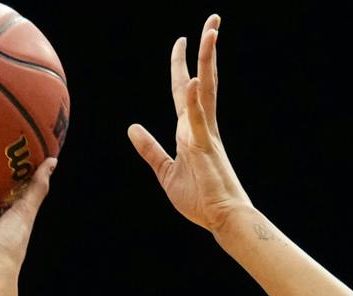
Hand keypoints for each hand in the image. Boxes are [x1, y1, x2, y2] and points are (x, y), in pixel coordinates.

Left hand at [128, 15, 253, 232]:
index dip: (182, 65)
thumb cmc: (199, 198)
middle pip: (202, 79)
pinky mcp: (205, 148)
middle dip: (205, 50)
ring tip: (210, 32)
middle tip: (212, 21)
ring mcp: (205, 134)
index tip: (182, 41)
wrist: (220, 218)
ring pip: (206, 89)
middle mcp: (200, 126)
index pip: (184, 90)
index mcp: (190, 130)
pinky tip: (191, 79)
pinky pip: (198, 120)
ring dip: (207, 60)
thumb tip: (132, 128)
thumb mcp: (165, 171)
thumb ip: (150, 149)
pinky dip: (193, 100)